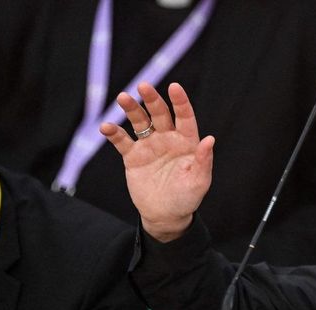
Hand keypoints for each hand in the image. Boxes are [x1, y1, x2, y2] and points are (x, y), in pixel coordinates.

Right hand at [101, 82, 214, 241]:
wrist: (165, 216)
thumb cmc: (187, 198)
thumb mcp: (199, 182)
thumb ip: (203, 160)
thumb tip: (209, 139)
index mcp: (186, 142)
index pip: (184, 117)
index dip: (180, 101)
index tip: (174, 87)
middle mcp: (167, 138)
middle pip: (159, 113)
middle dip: (152, 99)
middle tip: (143, 86)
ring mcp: (149, 146)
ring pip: (139, 122)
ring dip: (131, 109)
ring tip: (122, 97)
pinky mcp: (133, 156)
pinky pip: (122, 141)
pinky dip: (114, 133)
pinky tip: (106, 127)